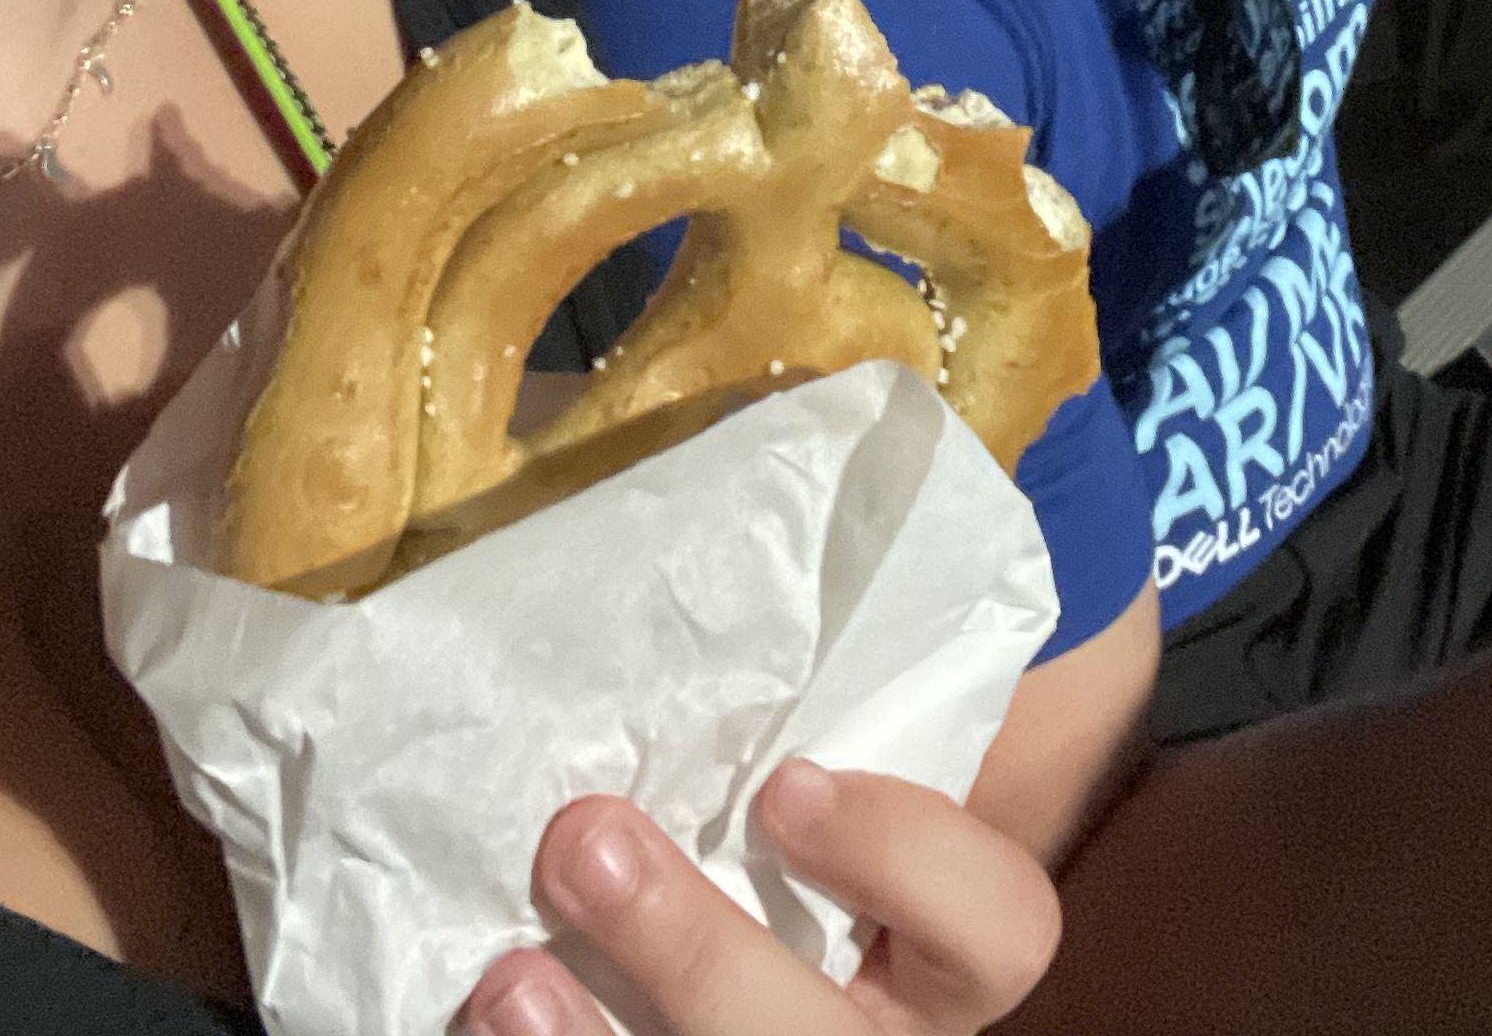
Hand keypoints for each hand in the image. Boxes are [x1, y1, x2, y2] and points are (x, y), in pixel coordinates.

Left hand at [461, 759, 1059, 1035]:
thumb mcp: (844, 768)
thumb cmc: (792, 807)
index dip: (902, 858)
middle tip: (588, 843)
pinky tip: (492, 1010)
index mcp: (942, 956)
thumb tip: (790, 506)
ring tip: (510, 979)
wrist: (745, 930)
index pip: (999, 927)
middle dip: (700, 957)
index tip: (785, 782)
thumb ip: (828, 704)